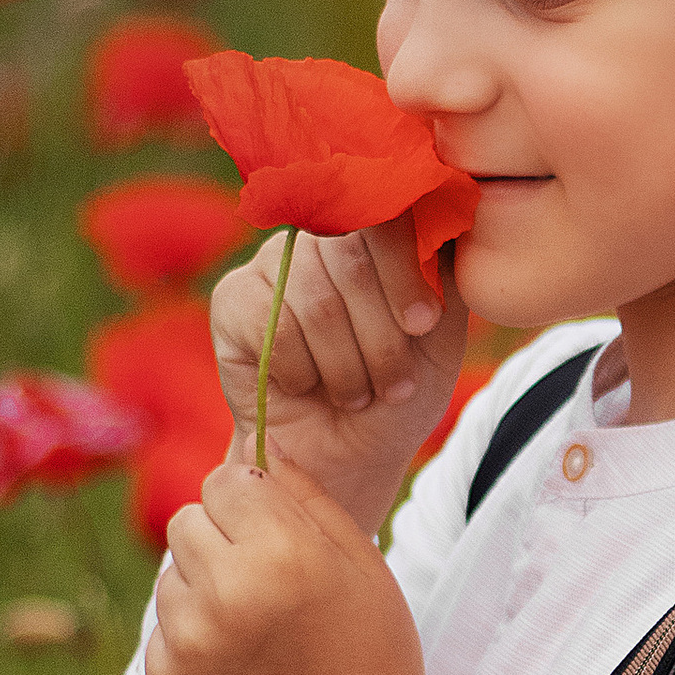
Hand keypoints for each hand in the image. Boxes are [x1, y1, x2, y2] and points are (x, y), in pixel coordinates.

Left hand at [147, 450, 460, 674]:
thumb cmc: (372, 655)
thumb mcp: (362, 565)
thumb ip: (307, 498)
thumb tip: (262, 448)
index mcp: (282, 552)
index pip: (226, 480)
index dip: (251, 502)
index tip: (274, 532)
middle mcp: (227, 591)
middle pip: (188, 519)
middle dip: (221, 538)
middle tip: (264, 580)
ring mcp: (189, 640)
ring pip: (171, 572)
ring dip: (203, 587)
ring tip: (254, 628)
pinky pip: (163, 627)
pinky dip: (192, 638)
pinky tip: (238, 665)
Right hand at [211, 217, 468, 527]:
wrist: (347, 456)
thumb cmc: (398, 390)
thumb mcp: (440, 337)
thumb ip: (442, 275)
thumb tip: (443, 220)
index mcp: (372, 232)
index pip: (386, 218)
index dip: (405, 273)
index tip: (424, 325)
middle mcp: (318, 235)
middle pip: (351, 260)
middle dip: (381, 336)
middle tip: (395, 386)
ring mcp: (271, 263)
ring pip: (317, 302)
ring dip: (347, 366)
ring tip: (356, 394)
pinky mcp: (231, 298)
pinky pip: (274, 326)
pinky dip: (302, 371)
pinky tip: (306, 386)